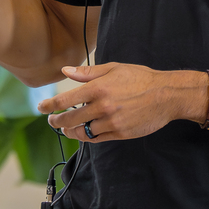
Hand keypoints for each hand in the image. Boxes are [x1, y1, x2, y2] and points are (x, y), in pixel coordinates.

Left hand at [39, 64, 204, 142]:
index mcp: (98, 88)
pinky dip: (87, 137)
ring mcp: (111, 122)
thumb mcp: (114, 69)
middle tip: (52, 121)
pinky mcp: (119, 133)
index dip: (50, 106)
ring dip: (71, 131)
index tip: (42, 108)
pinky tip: (84, 133)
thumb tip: (65, 70)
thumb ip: (87, 72)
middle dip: (57, 122)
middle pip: (70, 120)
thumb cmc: (140, 79)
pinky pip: (97, 139)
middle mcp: (102, 106)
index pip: (65, 100)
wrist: (166, 95)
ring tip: (67, 129)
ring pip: (82, 132)